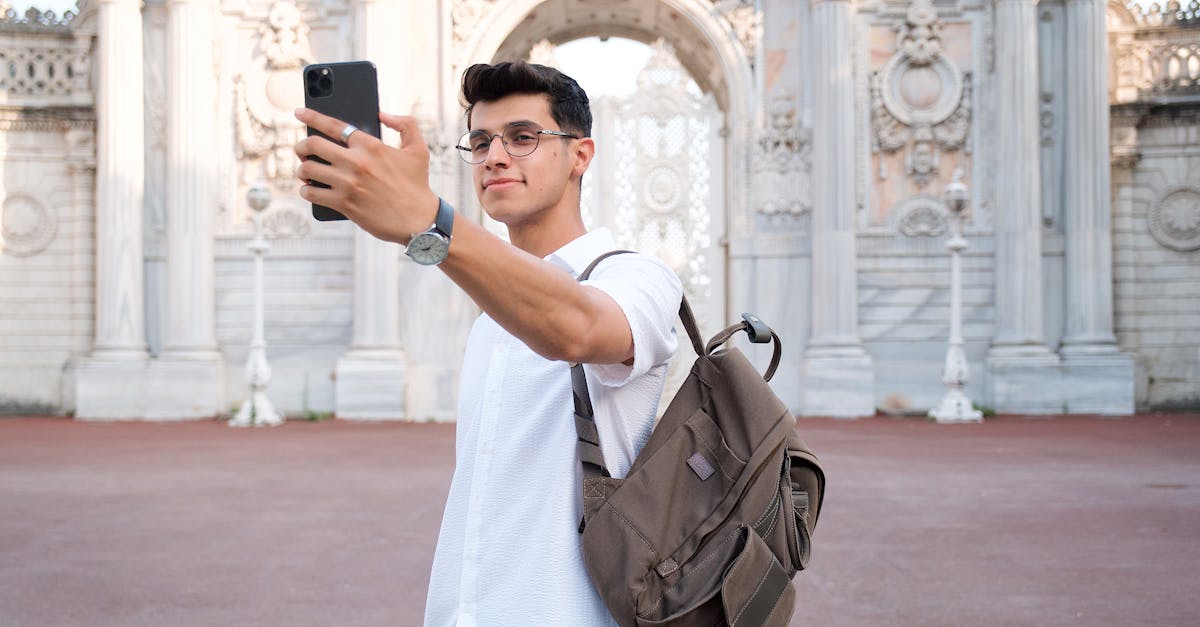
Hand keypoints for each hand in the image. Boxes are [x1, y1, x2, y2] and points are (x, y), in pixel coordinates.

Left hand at [293, 108, 439, 243]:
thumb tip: (382, 114)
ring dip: (302, 170)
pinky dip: (306, 191)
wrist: (419, 220)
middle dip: (301, 146)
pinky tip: (310, 190)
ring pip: (307, 169)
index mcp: (371, 145)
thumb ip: (406, 124)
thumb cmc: (417, 185)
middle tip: (302, 150)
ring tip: (307, 173)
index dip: (312, 115)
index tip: (299, 112)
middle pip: (312, 144)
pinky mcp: (344, 204)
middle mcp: (356, 162)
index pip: (333, 125)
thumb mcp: (419, 150)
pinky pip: (311, 193)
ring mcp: (348, 184)